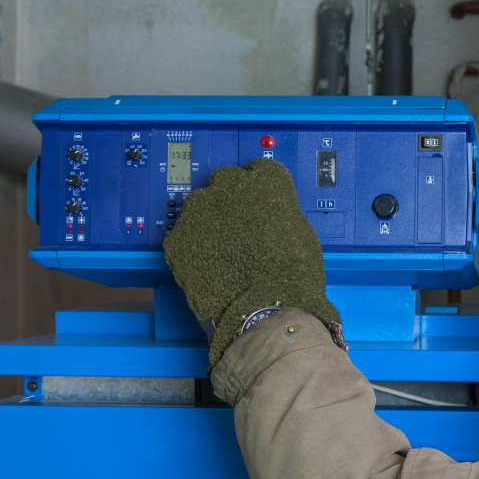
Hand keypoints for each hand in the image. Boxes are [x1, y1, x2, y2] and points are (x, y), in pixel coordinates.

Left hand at [163, 158, 340, 368]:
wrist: (269, 309)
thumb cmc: (293, 274)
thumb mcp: (300, 232)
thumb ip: (280, 213)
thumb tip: (269, 216)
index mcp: (265, 182)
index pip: (258, 170)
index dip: (259, 188)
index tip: (259, 201)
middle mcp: (229, 187)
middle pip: (225, 182)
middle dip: (230, 200)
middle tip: (240, 227)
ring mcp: (199, 211)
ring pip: (199, 206)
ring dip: (208, 222)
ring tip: (223, 250)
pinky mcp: (178, 239)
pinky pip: (183, 237)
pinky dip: (193, 249)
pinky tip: (209, 266)